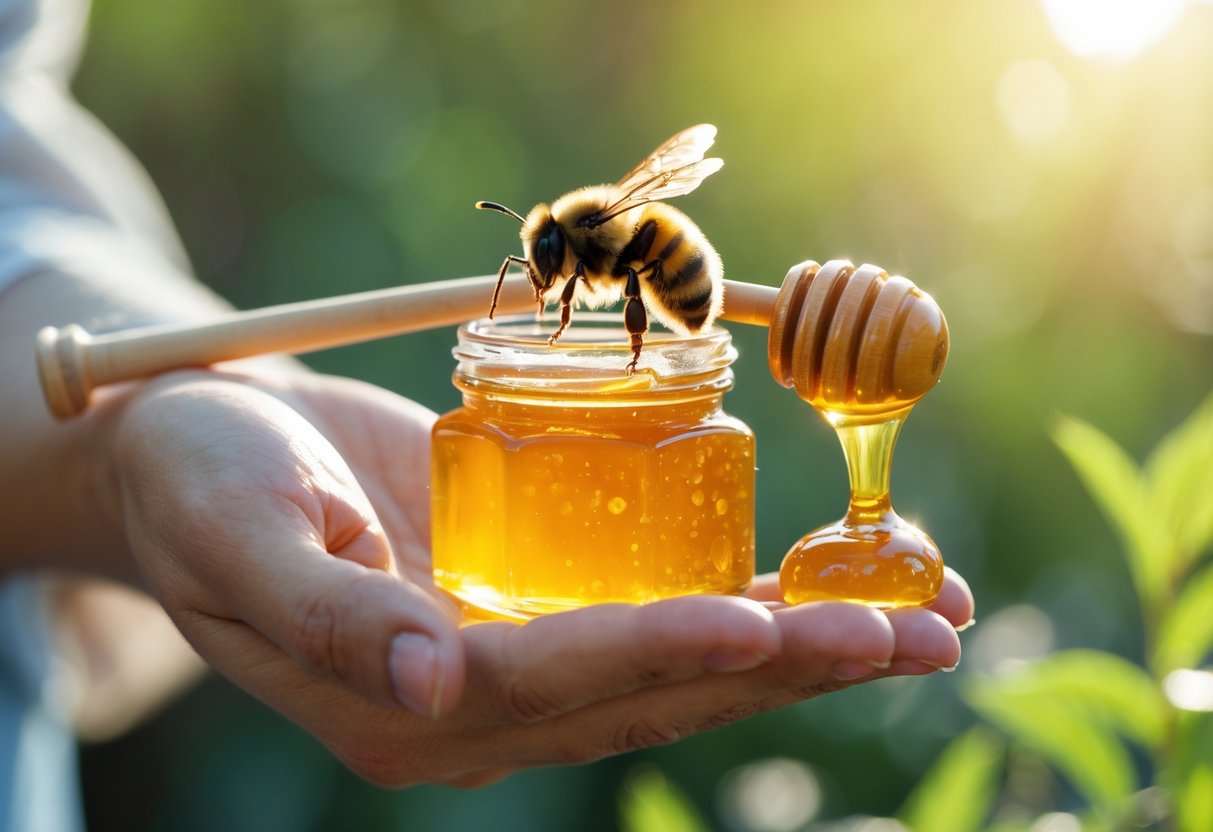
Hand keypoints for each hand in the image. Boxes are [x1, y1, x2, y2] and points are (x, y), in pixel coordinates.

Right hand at [112, 370, 972, 787]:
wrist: (201, 448)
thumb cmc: (200, 478)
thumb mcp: (235, 531)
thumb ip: (325, 613)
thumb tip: (427, 684)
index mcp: (400, 700)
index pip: (554, 681)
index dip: (658, 649)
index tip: (761, 619)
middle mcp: (478, 700)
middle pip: (653, 684)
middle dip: (787, 658)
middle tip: (918, 633)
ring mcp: (519, 658)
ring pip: (681, 660)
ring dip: (802, 639)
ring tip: (923, 616)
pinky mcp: (540, 605)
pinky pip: (660, 612)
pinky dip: (750, 599)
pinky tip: (828, 585)